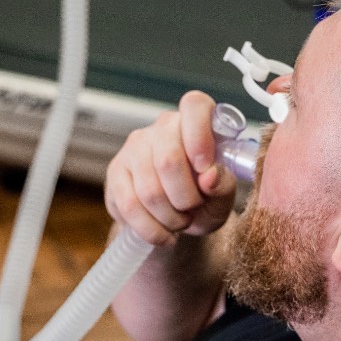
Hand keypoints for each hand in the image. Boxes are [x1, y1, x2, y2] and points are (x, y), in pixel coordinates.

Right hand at [104, 92, 235, 248]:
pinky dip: (152, 229)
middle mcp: (162, 127)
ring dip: (170, 218)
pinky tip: (164, 235)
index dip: (200, 136)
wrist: (180, 218)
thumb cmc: (206, 197)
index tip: (205, 169)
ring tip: (181, 222)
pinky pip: (129, 206)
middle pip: (168, 159)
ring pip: (149, 190)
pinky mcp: (115, 172)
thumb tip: (210, 176)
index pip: (195, 105)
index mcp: (196, 121)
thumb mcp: (223, 195)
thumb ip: (224, 184)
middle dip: (186, 198)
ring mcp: (135, 148)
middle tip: (194, 209)